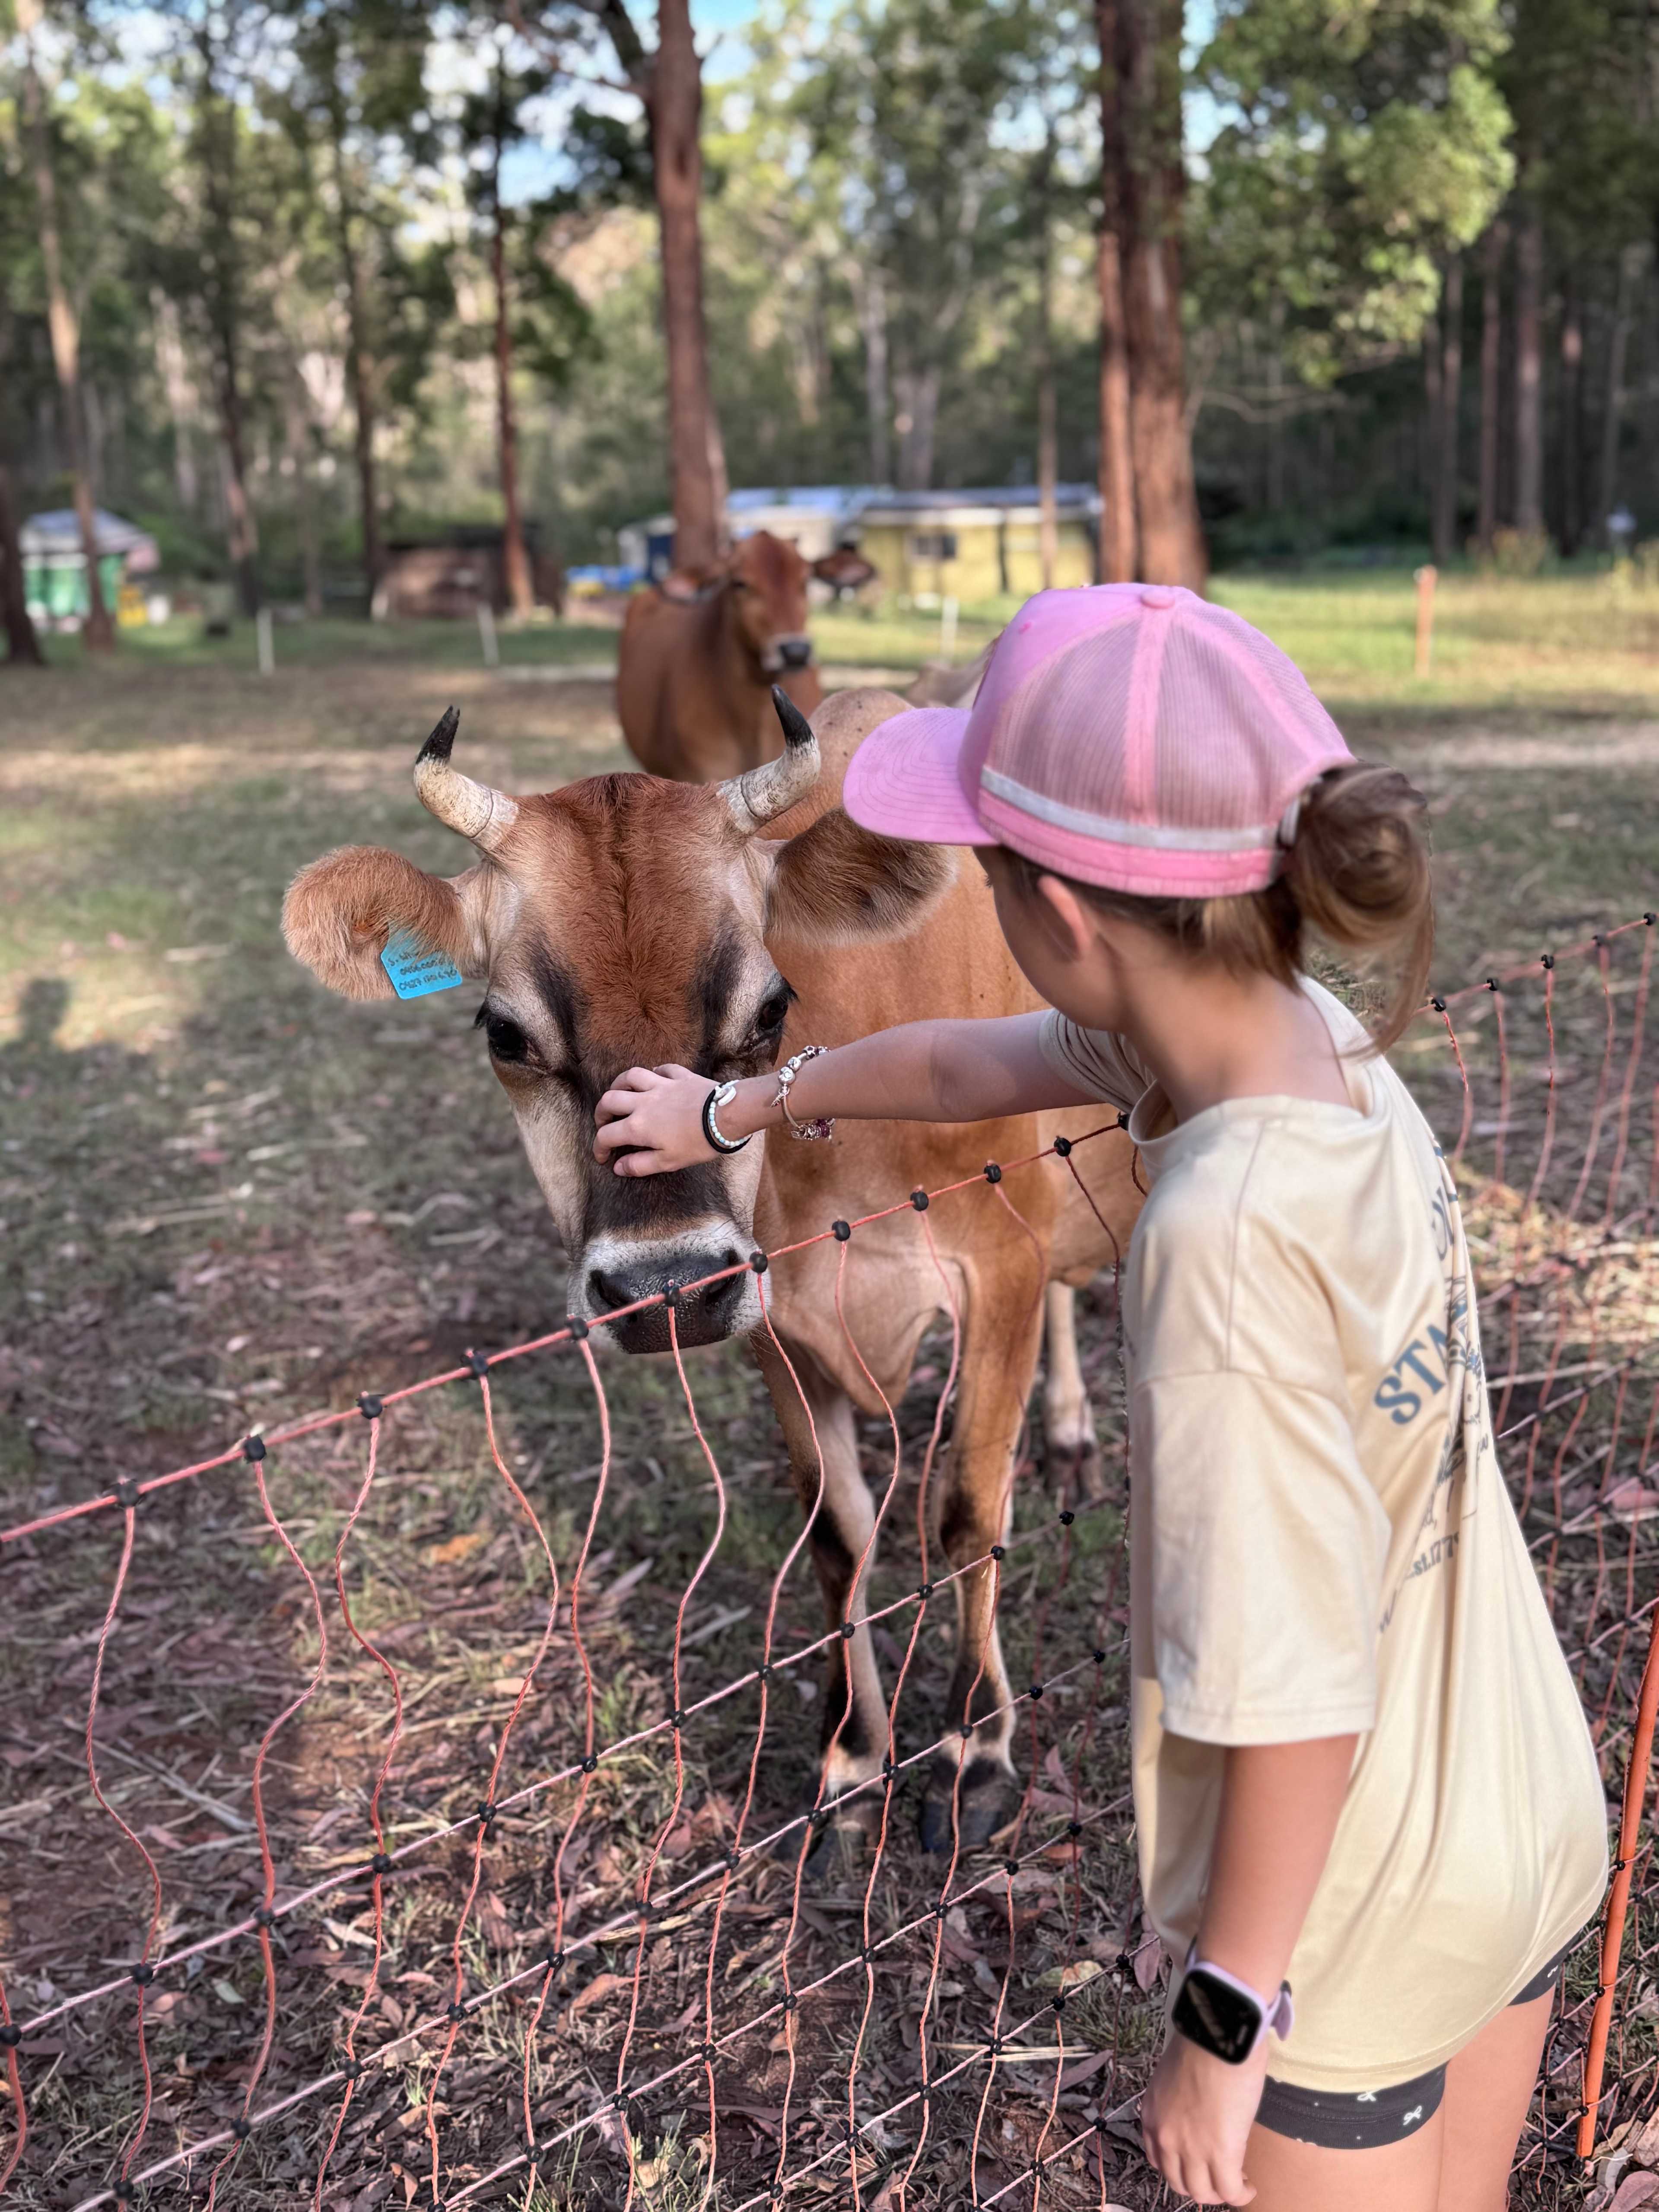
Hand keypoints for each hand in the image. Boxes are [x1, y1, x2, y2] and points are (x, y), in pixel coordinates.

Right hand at [594, 1064, 725, 1175]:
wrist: (726, 1116)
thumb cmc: (698, 1143)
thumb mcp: (668, 1162)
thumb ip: (640, 1165)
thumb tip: (618, 1167)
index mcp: (638, 1127)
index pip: (607, 1135)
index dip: (599, 1147)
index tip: (602, 1157)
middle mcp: (644, 1102)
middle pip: (610, 1100)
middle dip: (601, 1112)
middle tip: (604, 1122)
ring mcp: (661, 1086)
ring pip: (631, 1076)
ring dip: (620, 1084)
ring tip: (619, 1093)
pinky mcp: (679, 1076)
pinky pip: (662, 1068)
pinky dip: (655, 1072)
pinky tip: (655, 1076)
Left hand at [1140, 2031, 1263, 2206]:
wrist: (1217, 2036)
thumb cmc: (1202, 2044)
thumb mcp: (1175, 2075)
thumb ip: (1179, 2100)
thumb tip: (1198, 2110)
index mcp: (1152, 2115)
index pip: (1157, 2159)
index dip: (1180, 2167)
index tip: (1196, 2163)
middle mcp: (1165, 2137)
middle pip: (1178, 2183)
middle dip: (1199, 2183)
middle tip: (1218, 2174)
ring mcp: (1191, 2149)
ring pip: (1202, 2194)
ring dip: (1219, 2192)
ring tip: (1236, 2182)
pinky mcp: (1221, 2154)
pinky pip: (1229, 2191)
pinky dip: (1240, 2195)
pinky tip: (1249, 2186)